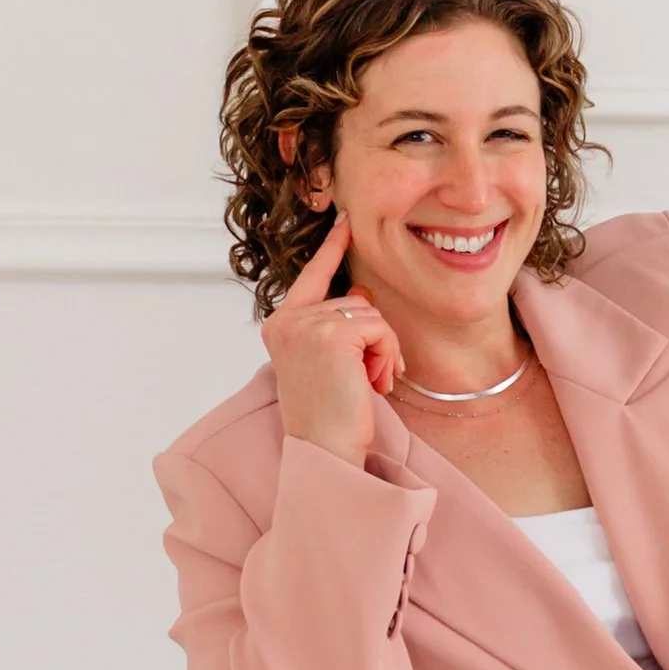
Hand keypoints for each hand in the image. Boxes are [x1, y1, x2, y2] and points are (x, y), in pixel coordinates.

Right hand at [261, 213, 402, 466]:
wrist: (326, 450)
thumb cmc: (332, 415)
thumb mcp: (331, 361)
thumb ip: (338, 323)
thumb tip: (360, 291)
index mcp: (281, 325)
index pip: (312, 276)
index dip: (333, 249)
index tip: (345, 220)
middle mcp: (286, 320)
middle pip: (355, 300)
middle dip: (374, 339)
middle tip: (368, 378)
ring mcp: (305, 325)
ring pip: (371, 314)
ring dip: (383, 350)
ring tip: (369, 383)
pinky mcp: (329, 335)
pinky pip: (380, 327)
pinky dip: (387, 355)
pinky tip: (373, 382)